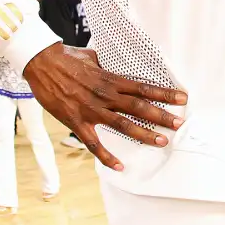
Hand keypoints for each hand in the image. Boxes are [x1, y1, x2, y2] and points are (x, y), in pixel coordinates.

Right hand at [23, 42, 187, 170]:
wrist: (42, 63)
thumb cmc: (68, 58)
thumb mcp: (94, 58)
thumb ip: (108, 66)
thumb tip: (118, 64)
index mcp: (111, 79)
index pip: (144, 87)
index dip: (165, 93)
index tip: (182, 98)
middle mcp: (105, 95)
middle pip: (139, 107)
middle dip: (161, 116)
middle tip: (178, 124)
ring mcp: (91, 110)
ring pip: (122, 125)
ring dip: (143, 134)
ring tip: (160, 141)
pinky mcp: (76, 122)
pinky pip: (94, 143)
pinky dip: (106, 156)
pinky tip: (118, 166)